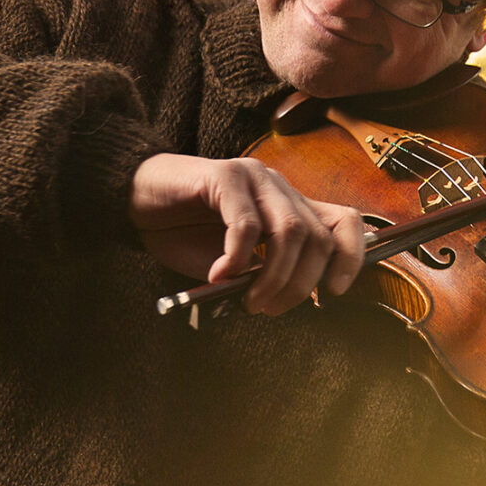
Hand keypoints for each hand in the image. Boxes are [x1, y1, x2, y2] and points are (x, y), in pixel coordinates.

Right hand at [128, 152, 366, 316]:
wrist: (135, 199)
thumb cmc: (183, 232)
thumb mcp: (233, 263)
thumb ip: (262, 273)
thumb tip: (288, 297)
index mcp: (289, 204)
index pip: (344, 221)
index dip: (351, 257)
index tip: (334, 292)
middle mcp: (278, 187)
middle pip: (318, 237)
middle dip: (300, 284)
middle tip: (272, 309)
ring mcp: (254, 178)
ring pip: (291, 231)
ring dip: (275, 277)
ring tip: (251, 301)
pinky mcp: (224, 176)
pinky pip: (247, 225)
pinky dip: (237, 259)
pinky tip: (220, 276)